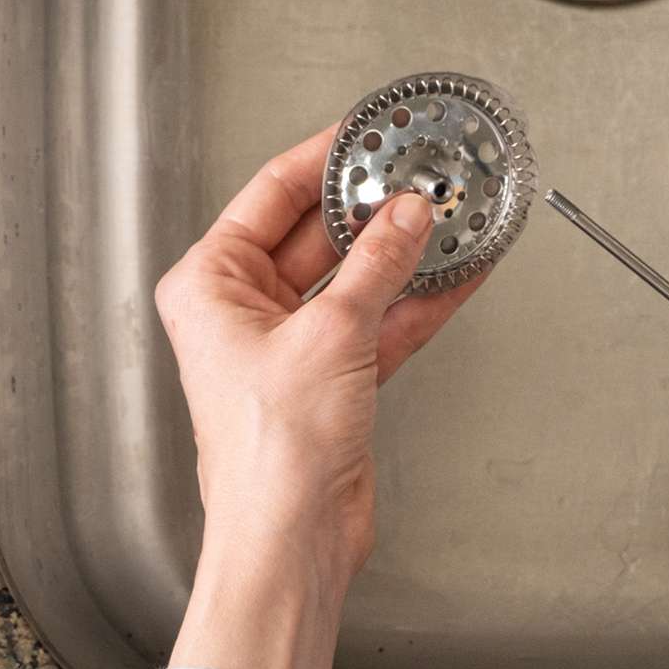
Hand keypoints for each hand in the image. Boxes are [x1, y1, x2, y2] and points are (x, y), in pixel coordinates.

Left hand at [154, 126, 482, 668]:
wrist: (293, 536)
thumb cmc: (269, 455)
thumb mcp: (331, 334)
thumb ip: (377, 265)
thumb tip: (405, 215)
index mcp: (210, 285)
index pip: (271, 194)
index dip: (323, 157)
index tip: (365, 132)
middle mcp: (245, 310)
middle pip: (319, 233)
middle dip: (374, 208)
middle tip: (419, 176)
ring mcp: (293, 343)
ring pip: (357, 276)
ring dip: (404, 253)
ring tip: (450, 217)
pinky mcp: (334, 376)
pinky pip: (381, 319)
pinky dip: (418, 299)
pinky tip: (457, 272)